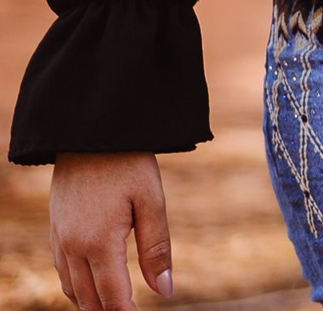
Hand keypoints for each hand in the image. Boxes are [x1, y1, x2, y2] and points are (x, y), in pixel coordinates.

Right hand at [49, 151, 173, 309]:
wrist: (91, 133)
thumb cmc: (128, 165)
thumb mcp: (152, 203)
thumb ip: (156, 250)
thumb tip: (164, 291)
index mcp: (98, 243)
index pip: (112, 296)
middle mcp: (72, 247)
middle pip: (89, 299)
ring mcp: (58, 240)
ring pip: (72, 289)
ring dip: (91, 304)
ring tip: (114, 309)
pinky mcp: (54, 231)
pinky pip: (62, 271)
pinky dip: (77, 287)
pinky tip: (93, 288)